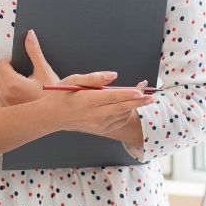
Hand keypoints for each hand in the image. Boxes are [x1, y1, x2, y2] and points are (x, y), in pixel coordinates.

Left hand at [0, 29, 58, 106]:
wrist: (56, 115)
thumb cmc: (52, 94)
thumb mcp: (44, 71)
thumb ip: (34, 52)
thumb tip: (29, 35)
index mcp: (13, 84)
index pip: (0, 65)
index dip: (8, 61)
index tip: (17, 63)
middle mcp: (6, 95)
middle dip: (7, 71)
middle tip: (21, 73)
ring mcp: (5, 105)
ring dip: (5, 83)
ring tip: (20, 84)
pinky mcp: (7, 112)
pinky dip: (4, 96)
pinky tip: (17, 96)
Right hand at [0, 30, 153, 134]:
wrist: (53, 117)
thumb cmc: (63, 94)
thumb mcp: (74, 80)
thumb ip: (95, 77)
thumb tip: (115, 76)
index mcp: (88, 100)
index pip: (113, 97)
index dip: (129, 94)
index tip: (141, 90)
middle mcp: (95, 114)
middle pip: (123, 108)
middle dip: (139, 101)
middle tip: (152, 95)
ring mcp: (98, 124)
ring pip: (122, 115)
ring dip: (133, 106)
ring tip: (140, 96)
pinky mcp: (101, 129)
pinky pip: (118, 121)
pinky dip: (126, 113)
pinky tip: (127, 106)